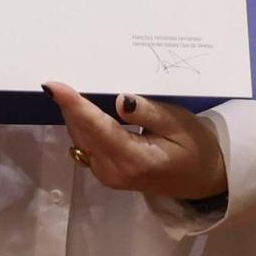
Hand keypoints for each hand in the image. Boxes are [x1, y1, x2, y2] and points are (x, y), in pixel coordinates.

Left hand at [44, 82, 227, 200]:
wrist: (202, 179)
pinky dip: (81, 125)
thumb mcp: (179, 124)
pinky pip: (85, 144)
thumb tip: (120, 100)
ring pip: (80, 138)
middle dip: (69, 105)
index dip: (73, 105)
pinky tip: (81, 107)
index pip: (97, 128)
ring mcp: (107, 175)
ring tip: (67, 86)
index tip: (53, 85)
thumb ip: (148, 113)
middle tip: (60, 76)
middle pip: (82, 132)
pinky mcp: (104, 173)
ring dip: (73, 114)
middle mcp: (114, 171)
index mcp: (134, 160)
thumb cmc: (196, 147)